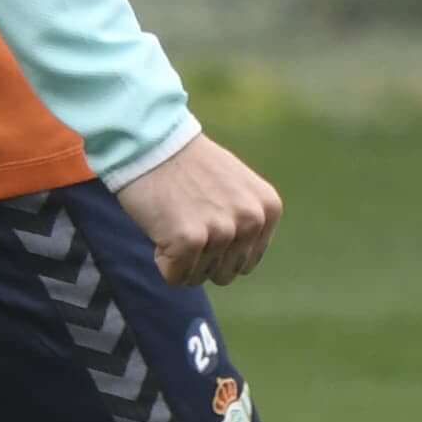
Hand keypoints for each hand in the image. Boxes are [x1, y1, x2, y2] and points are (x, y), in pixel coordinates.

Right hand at [123, 131, 282, 288]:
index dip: (220, 251)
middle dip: (202, 258)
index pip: (247, 262)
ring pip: (199, 277)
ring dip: (181, 259)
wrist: (153, 144)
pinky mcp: (189, 241)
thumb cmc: (190, 166)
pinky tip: (162, 227)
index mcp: (269, 209)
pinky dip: (162, 260)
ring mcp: (222, 231)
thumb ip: (246, 220)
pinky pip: (175, 276)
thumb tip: (242, 262)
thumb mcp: (238, 188)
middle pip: (226, 274)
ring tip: (175, 220)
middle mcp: (251, 221)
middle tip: (186, 222)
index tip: (204, 222)